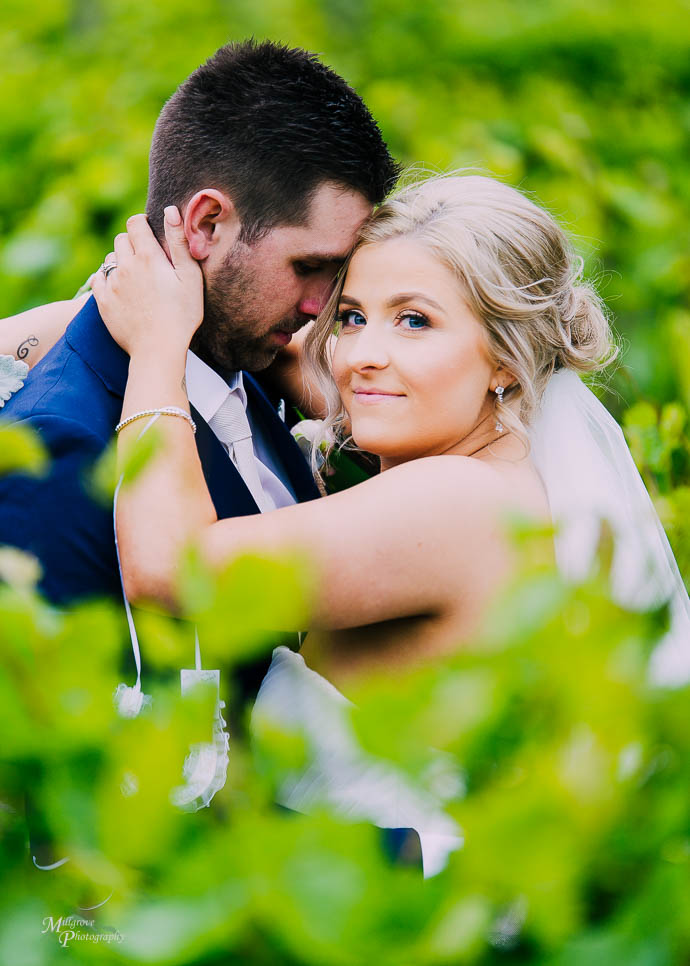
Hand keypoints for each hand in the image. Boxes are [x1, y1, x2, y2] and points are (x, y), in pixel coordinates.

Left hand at [91, 207, 202, 357]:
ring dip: (120, 262)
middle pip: (121, 239)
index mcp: (148, 257)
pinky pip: (98, 280)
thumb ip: (179, 242)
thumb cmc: (182, 315)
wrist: (158, 350)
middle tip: (147, 260)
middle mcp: (126, 266)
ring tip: (135, 278)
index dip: (143, 224)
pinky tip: (120, 289)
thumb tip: (170, 210)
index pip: (136, 223)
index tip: (150, 234)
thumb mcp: (190, 277)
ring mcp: (112, 284)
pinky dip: (106, 279)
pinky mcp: (102, 301)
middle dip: (132, 243)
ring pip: (109, 259)